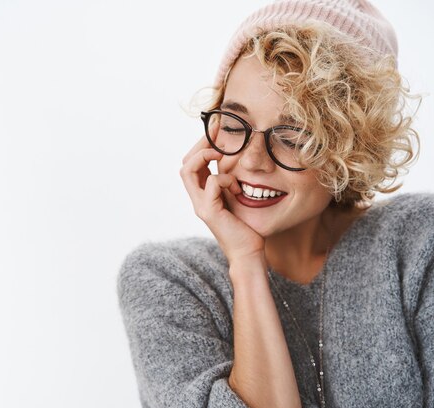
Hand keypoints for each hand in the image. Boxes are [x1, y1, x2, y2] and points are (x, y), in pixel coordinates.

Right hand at [179, 135, 265, 265]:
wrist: (248, 253)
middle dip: (200, 145)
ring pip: (188, 170)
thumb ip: (233, 183)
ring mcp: (200, 205)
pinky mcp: (209, 212)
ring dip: (205, 156)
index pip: (192, 163)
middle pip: (185, 163)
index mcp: (203, 194)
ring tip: (221, 153)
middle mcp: (197, 198)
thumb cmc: (248, 228)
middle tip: (218, 133)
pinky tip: (238, 186)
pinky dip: (224, 178)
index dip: (202, 144)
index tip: (217, 128)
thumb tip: (240, 161)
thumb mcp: (239, 199)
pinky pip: (211, 183)